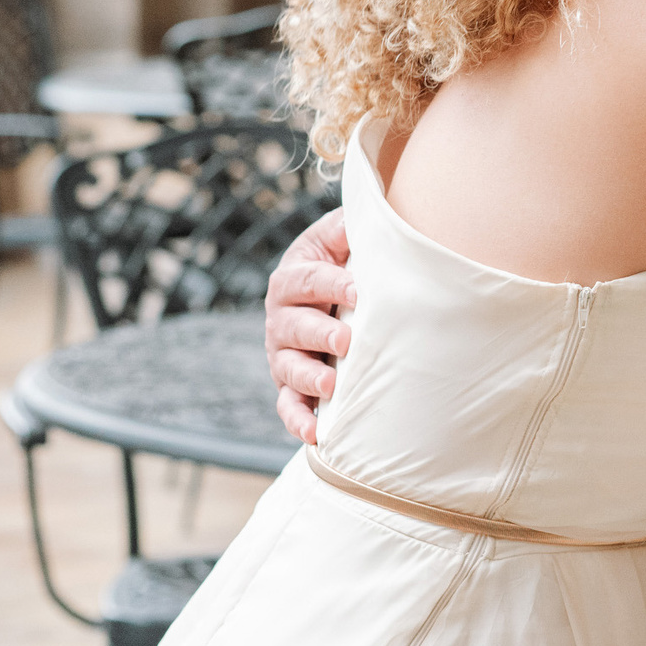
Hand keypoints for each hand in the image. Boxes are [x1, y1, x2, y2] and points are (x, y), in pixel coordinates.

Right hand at [265, 209, 354, 443]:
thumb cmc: (343, 263)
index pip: (309, 279)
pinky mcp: (291, 385)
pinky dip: (298, 420)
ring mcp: (284, 354)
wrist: (334, 297)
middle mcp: (282, 317)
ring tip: (331, 383)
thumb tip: (363, 211)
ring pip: (289, 367)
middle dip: (320, 331)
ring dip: (309, 376)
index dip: (333, 283)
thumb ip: (347, 226)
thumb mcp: (339, 239)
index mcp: (293, 277)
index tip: (360, 289)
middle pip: (296, 325)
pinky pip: (289, 405)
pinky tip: (315, 434)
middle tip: (347, 339)